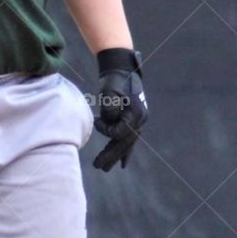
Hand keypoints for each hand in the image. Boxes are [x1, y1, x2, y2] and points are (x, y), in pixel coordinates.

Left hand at [92, 48, 146, 170]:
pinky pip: (130, 140)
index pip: (119, 132)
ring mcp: (139, 121)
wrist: (122, 70)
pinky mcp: (134, 121)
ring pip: (126, 143)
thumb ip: (109, 112)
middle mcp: (141, 120)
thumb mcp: (109, 93)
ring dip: (115, 156)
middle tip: (98, 167)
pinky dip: (125, 152)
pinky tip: (122, 164)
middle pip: (124, 143)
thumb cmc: (114, 80)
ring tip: (104, 168)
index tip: (95, 120)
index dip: (105, 129)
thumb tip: (109, 128)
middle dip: (110, 156)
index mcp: (136, 114)